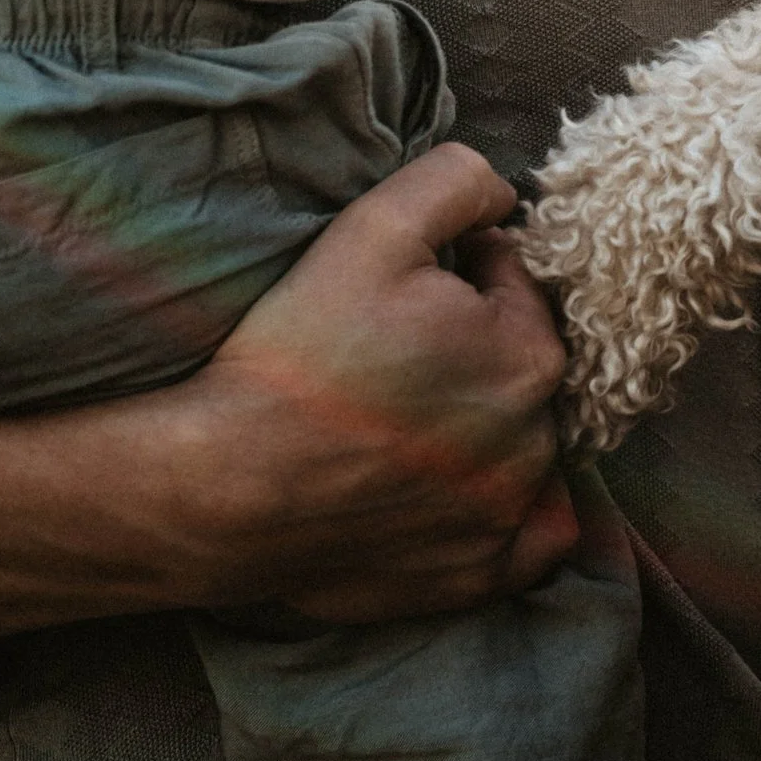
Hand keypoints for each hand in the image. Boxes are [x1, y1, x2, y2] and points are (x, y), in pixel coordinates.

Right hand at [178, 144, 578, 621]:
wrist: (224, 487)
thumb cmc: (301, 354)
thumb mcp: (379, 225)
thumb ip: (461, 182)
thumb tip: (506, 198)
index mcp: (529, 356)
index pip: (515, 284)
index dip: (461, 271)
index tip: (402, 292)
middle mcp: (536, 444)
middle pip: (520, 363)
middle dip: (475, 344)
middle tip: (395, 353)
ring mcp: (506, 519)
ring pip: (520, 445)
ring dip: (483, 421)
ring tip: (402, 417)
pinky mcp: (475, 578)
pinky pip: (522, 538)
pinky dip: (498, 511)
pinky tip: (447, 486)